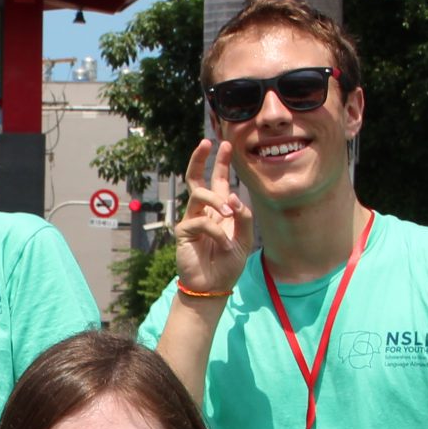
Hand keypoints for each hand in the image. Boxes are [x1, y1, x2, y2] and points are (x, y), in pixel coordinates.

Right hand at [173, 137, 253, 295]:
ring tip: (228, 214)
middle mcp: (203, 211)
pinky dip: (216, 232)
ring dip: (216, 200)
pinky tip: (222, 245)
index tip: (225, 145)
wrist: (214, 286)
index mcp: (219, 210)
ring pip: (199, 194)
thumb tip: (232, 196)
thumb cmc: (228, 264)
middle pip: (196, 179)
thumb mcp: (244, 238)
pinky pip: (200, 221)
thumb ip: (243, 216)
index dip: (221, 164)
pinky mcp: (183, 231)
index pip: (218, 182)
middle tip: (208, 142)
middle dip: (201, 159)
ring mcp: (191, 219)